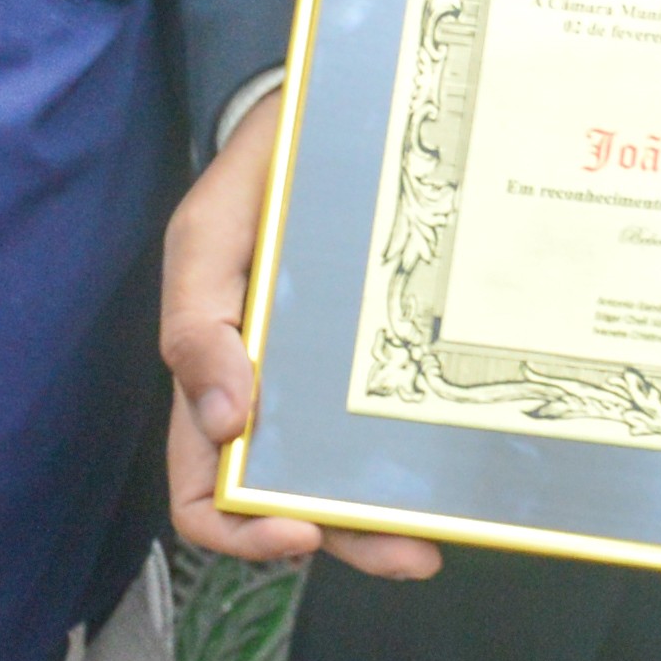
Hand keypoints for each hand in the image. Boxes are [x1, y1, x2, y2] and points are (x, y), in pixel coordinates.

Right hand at [162, 89, 439, 577]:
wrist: (336, 110)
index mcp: (217, 379)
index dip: (240, 531)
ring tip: (441, 530)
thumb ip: (197, 323)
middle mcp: (277, 397)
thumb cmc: (256, 175)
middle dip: (349, 542)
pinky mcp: (394, 355)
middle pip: (297, 504)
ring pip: (358, 481)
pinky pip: (406, 423)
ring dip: (394, 520)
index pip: (203, 491)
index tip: (297, 526)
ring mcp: (337, 381)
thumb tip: (226, 420)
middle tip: (408, 550)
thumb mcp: (206, 235)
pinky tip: (462, 467)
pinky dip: (428, 457)